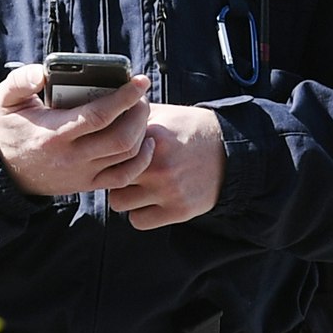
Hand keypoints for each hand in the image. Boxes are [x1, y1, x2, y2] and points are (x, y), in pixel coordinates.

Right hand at [0, 64, 152, 196]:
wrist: (4, 169)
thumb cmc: (10, 127)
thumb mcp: (5, 100)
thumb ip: (21, 81)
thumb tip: (43, 73)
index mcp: (54, 134)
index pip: (99, 116)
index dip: (125, 97)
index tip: (140, 80)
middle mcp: (72, 158)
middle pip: (122, 138)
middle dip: (139, 112)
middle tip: (141, 94)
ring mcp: (83, 174)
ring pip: (128, 155)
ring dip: (142, 131)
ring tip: (141, 111)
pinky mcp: (88, 184)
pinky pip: (125, 176)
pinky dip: (142, 159)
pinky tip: (146, 141)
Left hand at [103, 104, 226, 228]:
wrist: (229, 150)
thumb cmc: (189, 129)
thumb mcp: (162, 114)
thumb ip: (132, 115)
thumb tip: (102, 111)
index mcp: (151, 137)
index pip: (107, 149)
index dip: (104, 152)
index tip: (108, 152)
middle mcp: (157, 165)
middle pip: (108, 177)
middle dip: (111, 174)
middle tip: (121, 170)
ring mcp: (168, 190)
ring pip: (118, 202)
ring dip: (124, 195)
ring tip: (136, 186)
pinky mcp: (178, 210)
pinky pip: (137, 221)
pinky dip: (139, 213)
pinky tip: (148, 201)